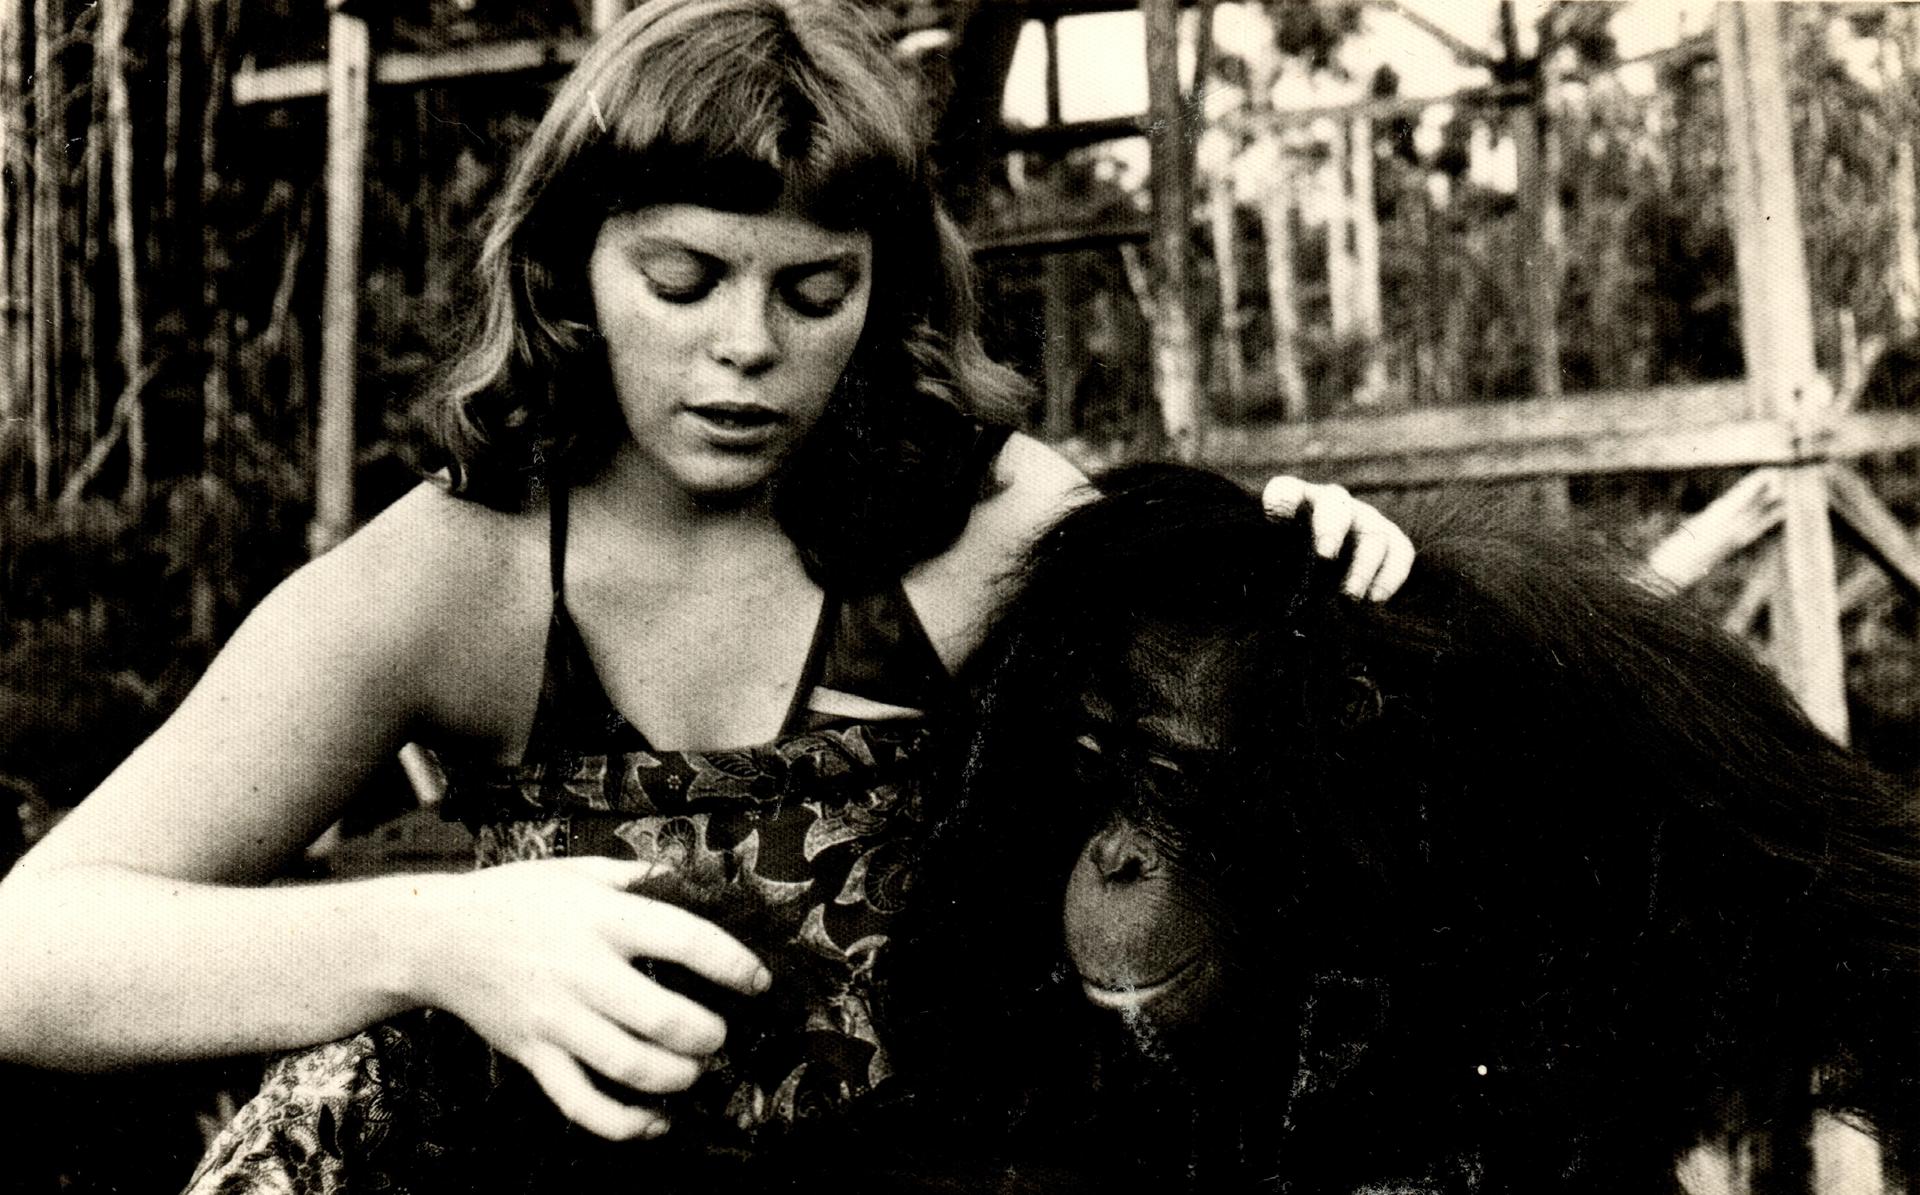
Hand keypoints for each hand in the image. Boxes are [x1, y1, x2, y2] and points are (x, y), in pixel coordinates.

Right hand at [405, 857, 769, 1139]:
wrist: (435, 937)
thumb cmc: (513, 898)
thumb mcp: (576, 871)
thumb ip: (634, 877)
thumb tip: (684, 880)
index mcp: (601, 918)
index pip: (686, 941)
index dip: (733, 965)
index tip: (758, 982)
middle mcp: (581, 969)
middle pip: (664, 1018)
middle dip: (708, 1035)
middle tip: (719, 1034)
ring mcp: (555, 1018)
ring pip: (631, 1067)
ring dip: (678, 1077)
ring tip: (694, 1069)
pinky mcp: (532, 1054)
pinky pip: (582, 1104)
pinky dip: (625, 1124)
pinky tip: (656, 1123)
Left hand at [1261, 476, 1413, 600]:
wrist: (1326, 585)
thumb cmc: (1287, 575)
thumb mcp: (1272, 569)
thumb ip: (1271, 569)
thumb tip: (1261, 591)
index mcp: (1294, 504)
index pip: (1284, 492)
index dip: (1281, 500)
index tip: (1276, 517)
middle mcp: (1332, 505)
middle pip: (1334, 506)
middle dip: (1330, 529)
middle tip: (1325, 556)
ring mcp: (1366, 520)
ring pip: (1372, 536)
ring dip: (1361, 568)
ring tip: (1349, 597)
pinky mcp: (1392, 541)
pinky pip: (1399, 553)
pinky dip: (1390, 577)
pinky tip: (1375, 601)